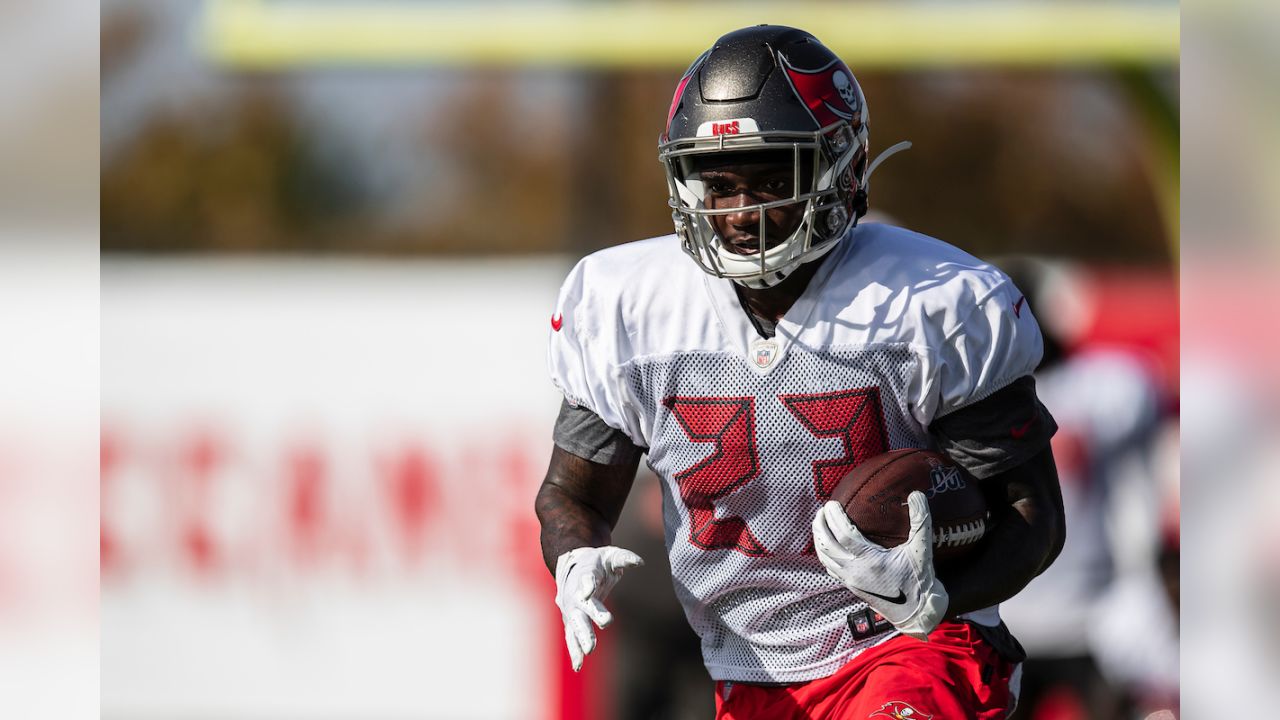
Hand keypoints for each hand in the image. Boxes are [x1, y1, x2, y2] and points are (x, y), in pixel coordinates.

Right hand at [554, 545, 643, 670]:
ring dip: (580, 639)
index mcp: (584, 574)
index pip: (586, 578)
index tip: (589, 590)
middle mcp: (575, 594)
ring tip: (588, 652)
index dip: (587, 583)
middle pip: (580, 607)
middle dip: (588, 616)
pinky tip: (578, 666)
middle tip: (601, 625)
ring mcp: (571, 609)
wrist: (571, 567)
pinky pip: (572, 637)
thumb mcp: (610, 555)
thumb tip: (639, 562)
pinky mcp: (570, 621)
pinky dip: (574, 651)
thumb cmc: (596, 562)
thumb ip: (624, 558)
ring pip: (574, 625)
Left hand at [812, 491, 948, 639]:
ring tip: (820, 522)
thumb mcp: (922, 549)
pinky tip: (826, 544)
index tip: (831, 502)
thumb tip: (917, 494)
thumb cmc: (919, 581)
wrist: (917, 613)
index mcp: (870, 560)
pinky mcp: (850, 586)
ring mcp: (850, 580)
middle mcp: (855, 571)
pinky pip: (829, 567)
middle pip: (826, 544)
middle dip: (820, 524)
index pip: (843, 534)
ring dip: (819, 538)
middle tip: (823, 509)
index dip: (834, 517)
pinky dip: (823, 553)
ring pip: (824, 556)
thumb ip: (921, 521)